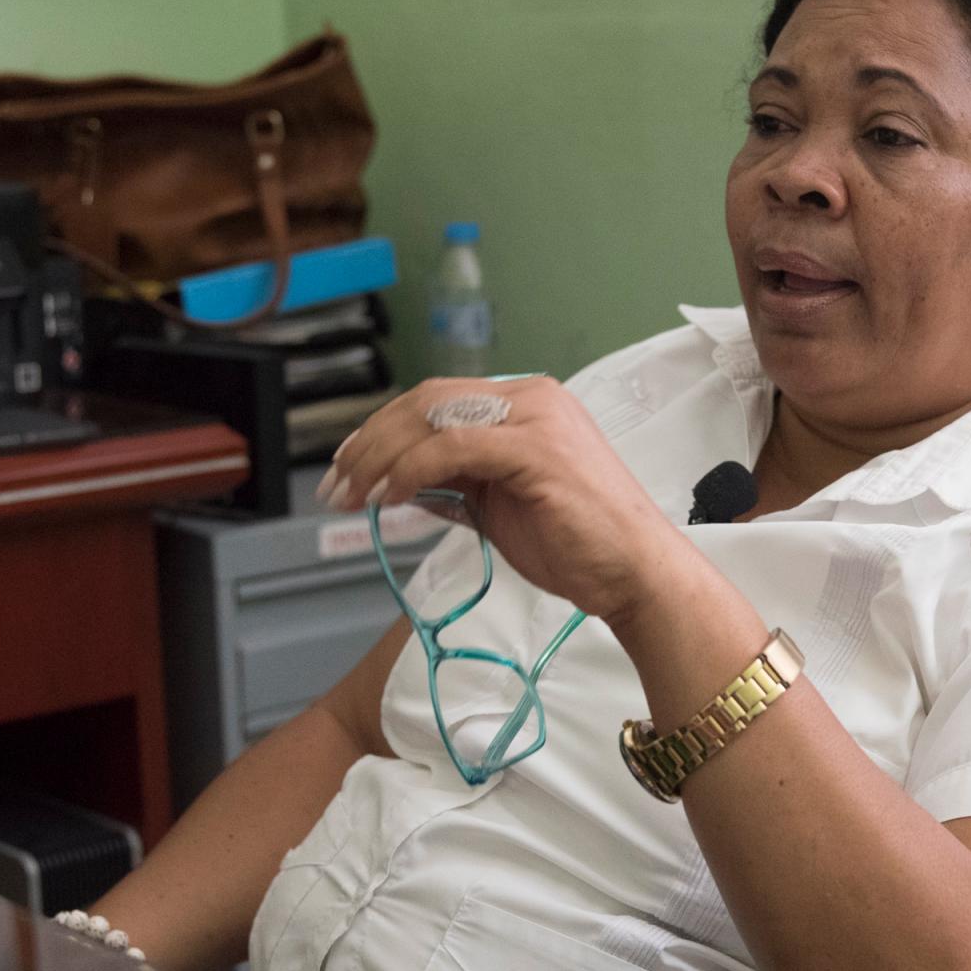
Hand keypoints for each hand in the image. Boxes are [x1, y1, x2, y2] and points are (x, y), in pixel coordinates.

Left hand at [314, 376, 686, 626]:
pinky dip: (411, 471)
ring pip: (433, 417)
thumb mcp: (501, 504)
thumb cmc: (578, 544)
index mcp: (528, 402)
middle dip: (369, 442)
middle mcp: (533, 397)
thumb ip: (457, 483)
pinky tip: (391, 498)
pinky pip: (452, 448)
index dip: (382, 430)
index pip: (436, 399)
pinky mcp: (536, 449)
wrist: (635, 572)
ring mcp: (536, 418)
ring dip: (379, 457)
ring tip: (352, 494)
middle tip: (335, 483)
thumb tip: (398, 483)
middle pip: (426, 400)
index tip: (348, 466)